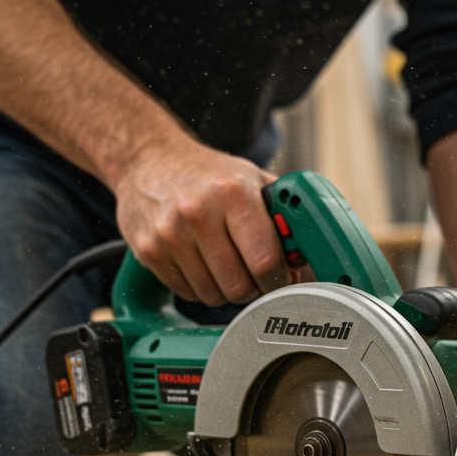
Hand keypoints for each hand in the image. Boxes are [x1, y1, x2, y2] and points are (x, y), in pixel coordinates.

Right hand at [113, 140, 288, 305]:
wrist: (149, 160)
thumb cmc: (209, 175)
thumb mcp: (252, 181)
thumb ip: (284, 218)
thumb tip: (307, 264)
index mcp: (233, 192)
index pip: (264, 261)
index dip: (278, 280)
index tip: (280, 281)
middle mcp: (198, 211)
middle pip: (238, 286)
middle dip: (252, 289)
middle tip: (253, 276)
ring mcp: (169, 233)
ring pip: (213, 295)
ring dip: (225, 290)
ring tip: (225, 265)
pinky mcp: (149, 250)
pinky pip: (187, 293)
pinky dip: (199, 287)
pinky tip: (199, 262)